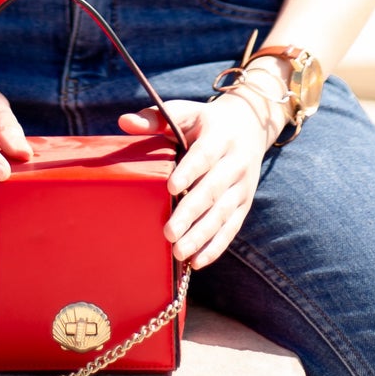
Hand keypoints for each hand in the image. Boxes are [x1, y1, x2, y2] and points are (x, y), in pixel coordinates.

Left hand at [118, 83, 284, 270]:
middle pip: (213, 190)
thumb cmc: (205, 122)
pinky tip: (198, 262)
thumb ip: (156, 118)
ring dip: (202, 235)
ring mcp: (242, 186)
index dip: (190, 171)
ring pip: (223, 214)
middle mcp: (235, 163)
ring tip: (179, 252)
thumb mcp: (185, 113)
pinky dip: (216, 247)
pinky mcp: (244, 205)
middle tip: (169, 233)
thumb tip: (124, 121)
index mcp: (219, 137)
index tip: (171, 187)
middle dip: (191, 213)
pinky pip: (232, 228)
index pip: (204, 155)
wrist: (250, 125)